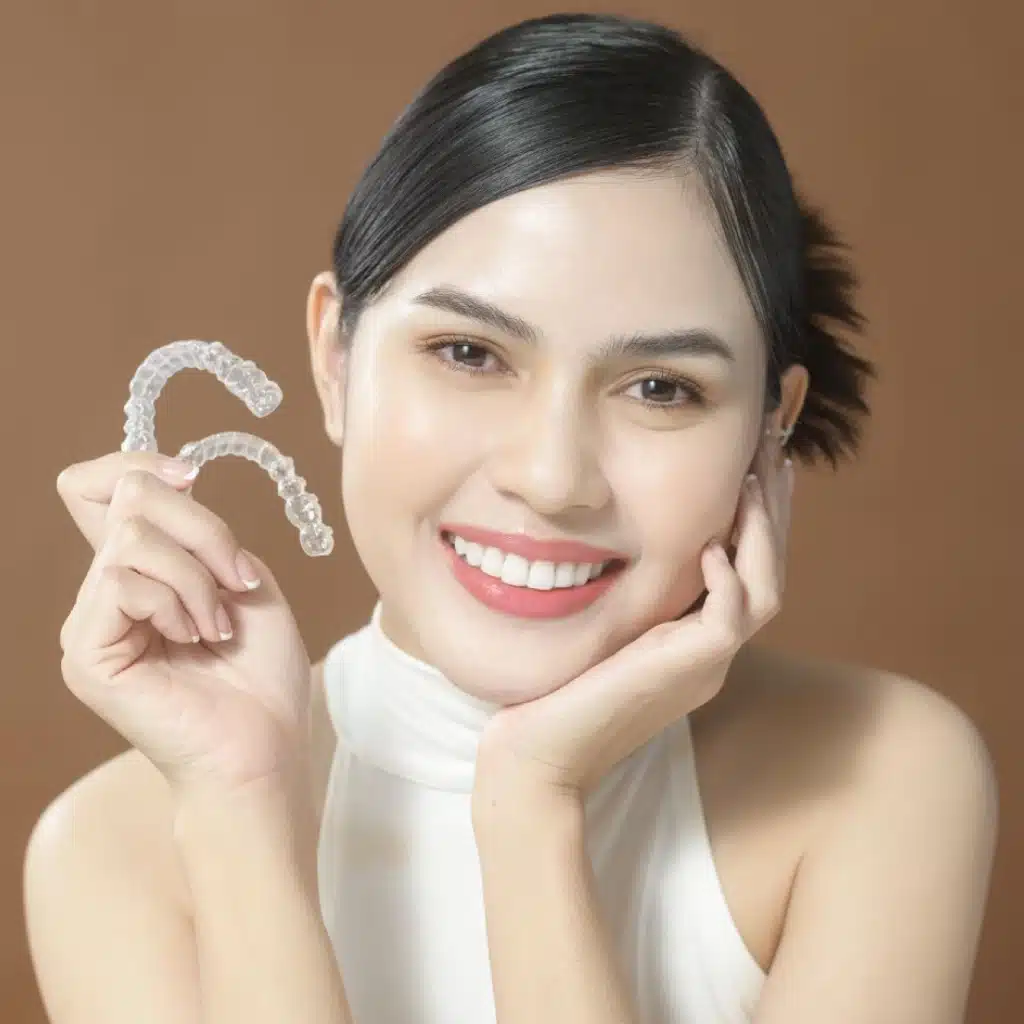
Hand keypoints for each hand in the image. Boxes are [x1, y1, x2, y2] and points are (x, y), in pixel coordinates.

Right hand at [57, 452, 312, 798]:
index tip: (191, 477)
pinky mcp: (87, 652)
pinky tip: (194, 639)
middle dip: (201, 526)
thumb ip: (202, 534)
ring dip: (197, 576)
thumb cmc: (261, 673)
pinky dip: (175, 602)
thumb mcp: (245, 580)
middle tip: (237, 579)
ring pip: (132, 539)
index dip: (137, 463)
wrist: (264, 743)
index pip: (98, 487)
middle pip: (127, 496)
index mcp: (141, 571)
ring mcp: (90, 622)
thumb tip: (168, 488)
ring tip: (218, 625)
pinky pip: (122, 583)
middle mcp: (106, 591)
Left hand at [473, 441, 794, 808]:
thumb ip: (623, 594)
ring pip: (766, 590)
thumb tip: (616, 536)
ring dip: (763, 531)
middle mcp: (711, 653)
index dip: (756, 516)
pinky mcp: (690, 673)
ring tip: (755, 478)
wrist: (537, 758)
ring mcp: (707, 666)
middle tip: (772, 445)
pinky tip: (709, 543)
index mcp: (694, 642)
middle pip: (768, 570)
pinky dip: (728, 578)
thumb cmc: (552, 692)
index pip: (745, 568)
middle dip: (773, 505)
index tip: (755, 461)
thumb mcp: (596, 628)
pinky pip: (730, 619)